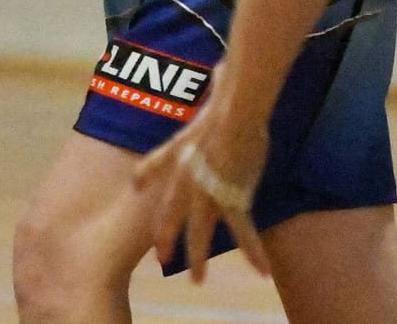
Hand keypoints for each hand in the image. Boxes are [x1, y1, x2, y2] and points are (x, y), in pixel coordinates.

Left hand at [134, 99, 270, 281]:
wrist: (235, 115)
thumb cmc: (213, 120)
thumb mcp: (178, 141)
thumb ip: (157, 164)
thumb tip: (136, 181)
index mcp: (176, 172)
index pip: (163, 205)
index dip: (160, 225)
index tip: (158, 244)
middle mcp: (187, 186)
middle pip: (174, 221)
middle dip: (168, 243)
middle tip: (163, 262)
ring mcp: (208, 193)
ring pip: (201, 233)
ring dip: (199, 258)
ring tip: (198, 281)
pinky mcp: (233, 198)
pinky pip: (243, 231)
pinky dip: (253, 251)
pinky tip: (261, 270)